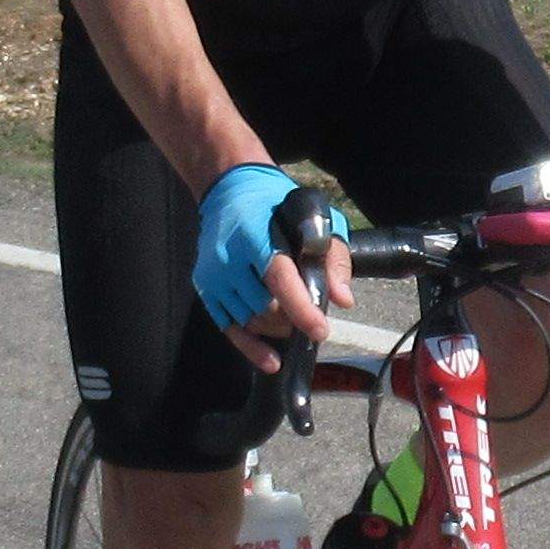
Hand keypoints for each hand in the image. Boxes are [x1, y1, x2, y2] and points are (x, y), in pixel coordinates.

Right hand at [192, 161, 346, 353]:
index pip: (278, 278)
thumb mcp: (317, 218)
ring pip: (250, 321)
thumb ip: (332, 258)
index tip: (321, 330)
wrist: (228, 187)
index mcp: (257, 235)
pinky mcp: (206, 287)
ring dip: (276, 330)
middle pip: (265, 307)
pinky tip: (270, 361)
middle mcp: (229, 257)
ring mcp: (214, 274)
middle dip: (293, 320)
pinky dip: (250, 347)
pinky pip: (228, 327)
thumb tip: (342, 299)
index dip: (300, 308)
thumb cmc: (278, 204)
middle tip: (311, 315)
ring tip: (292, 318)